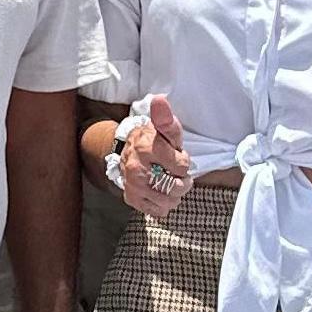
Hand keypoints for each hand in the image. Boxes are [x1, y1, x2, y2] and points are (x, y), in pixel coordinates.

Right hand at [116, 96, 194, 217]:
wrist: (127, 152)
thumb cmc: (152, 140)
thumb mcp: (163, 129)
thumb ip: (165, 118)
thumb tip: (160, 99)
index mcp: (146, 148)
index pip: (182, 166)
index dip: (183, 162)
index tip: (175, 156)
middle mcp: (136, 169)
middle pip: (176, 187)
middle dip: (182, 181)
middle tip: (174, 172)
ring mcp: (133, 186)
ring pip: (169, 201)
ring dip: (174, 194)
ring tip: (167, 181)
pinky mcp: (132, 199)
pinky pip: (159, 211)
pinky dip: (164, 204)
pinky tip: (159, 191)